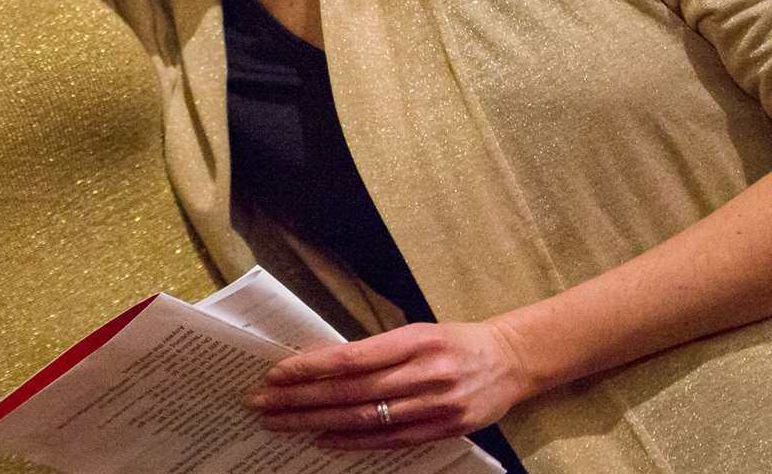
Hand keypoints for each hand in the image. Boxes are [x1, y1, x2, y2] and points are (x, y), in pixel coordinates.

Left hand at [243, 321, 534, 449]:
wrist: (510, 361)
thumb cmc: (452, 341)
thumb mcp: (416, 331)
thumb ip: (375, 348)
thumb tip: (319, 362)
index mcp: (416, 341)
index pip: (352, 358)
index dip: (312, 368)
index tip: (276, 373)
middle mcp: (426, 374)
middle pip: (352, 392)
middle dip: (301, 399)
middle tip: (261, 402)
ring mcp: (437, 406)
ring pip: (366, 418)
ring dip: (317, 422)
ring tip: (281, 422)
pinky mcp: (445, 430)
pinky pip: (390, 440)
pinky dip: (353, 441)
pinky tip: (322, 439)